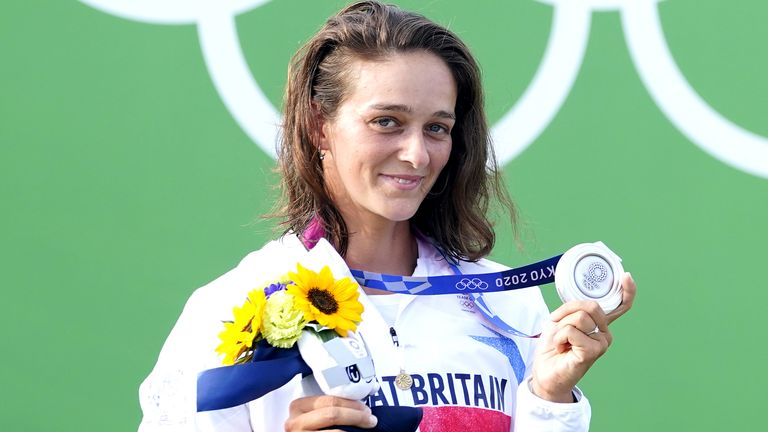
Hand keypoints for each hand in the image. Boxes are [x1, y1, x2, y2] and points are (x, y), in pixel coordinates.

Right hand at [285, 395, 377, 430]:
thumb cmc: (308, 428)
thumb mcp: (313, 414)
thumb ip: (326, 408)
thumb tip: (359, 407)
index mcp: (298, 407)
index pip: (328, 401)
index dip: (351, 404)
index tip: (365, 409)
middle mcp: (295, 422)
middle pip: (332, 415)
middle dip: (356, 416)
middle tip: (371, 420)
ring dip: (354, 431)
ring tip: (366, 430)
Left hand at [530, 272, 636, 401]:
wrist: (546, 373)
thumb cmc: (554, 346)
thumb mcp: (561, 321)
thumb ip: (575, 310)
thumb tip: (583, 303)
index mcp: (599, 324)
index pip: (619, 306)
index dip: (626, 290)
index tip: (626, 276)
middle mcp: (605, 333)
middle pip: (590, 306)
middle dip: (567, 312)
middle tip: (558, 327)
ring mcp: (601, 343)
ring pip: (579, 317)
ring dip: (561, 327)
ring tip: (561, 341)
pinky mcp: (593, 352)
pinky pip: (571, 331)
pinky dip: (559, 337)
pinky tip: (561, 349)